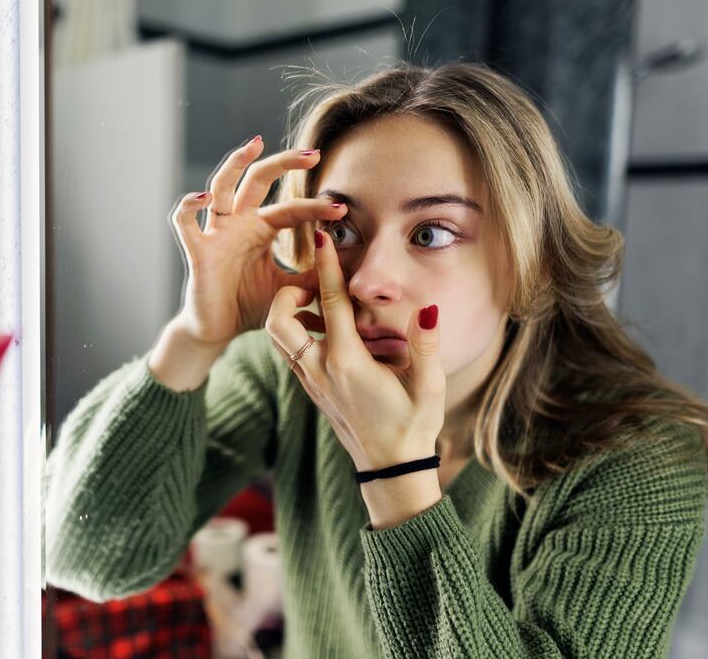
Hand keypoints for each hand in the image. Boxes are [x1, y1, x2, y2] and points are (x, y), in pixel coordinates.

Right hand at [168, 136, 345, 350]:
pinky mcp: (197, 249)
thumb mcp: (290, 289)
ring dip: (235, 163)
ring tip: (255, 144)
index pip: (291, 208)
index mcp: (262, 229)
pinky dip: (190, 205)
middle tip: (314, 153)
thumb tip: (349, 268)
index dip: (316, 206)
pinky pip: (185, 221)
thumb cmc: (250, 305)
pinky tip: (204, 198)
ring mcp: (216, 232)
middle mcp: (239, 222)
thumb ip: (315, 276)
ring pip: (221, 185)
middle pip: (258, 179)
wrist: (218, 330)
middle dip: (284, 163)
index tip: (342, 209)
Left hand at [264, 229, 445, 471]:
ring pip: (279, 337)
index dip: (326, 267)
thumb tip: (427, 310)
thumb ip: (426, 346)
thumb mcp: (429, 387)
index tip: (320, 237)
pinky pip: (290, 352)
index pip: (332, 303)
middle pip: (279, 321)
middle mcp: (321, 371)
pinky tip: (321, 325)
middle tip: (311, 282)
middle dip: (286, 292)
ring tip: (316, 301)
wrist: (389, 470)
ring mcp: (311, 382)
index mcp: (348, 363)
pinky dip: (295, 331)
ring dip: (288, 312)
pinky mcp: (310, 390)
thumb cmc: (413, 427)